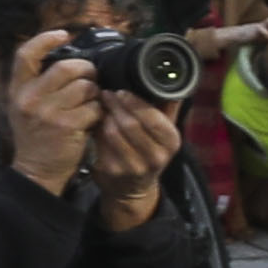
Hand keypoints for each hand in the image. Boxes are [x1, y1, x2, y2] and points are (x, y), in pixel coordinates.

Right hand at [2, 29, 106, 197]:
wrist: (37, 170)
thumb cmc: (37, 136)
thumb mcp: (26, 106)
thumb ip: (40, 83)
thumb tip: (70, 57)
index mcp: (18, 90)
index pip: (26, 54)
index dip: (46, 39)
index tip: (63, 34)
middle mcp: (29, 98)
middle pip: (66, 67)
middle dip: (87, 70)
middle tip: (91, 78)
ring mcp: (48, 112)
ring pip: (85, 86)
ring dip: (95, 92)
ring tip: (92, 101)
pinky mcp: (67, 126)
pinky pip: (94, 107)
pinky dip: (98, 111)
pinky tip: (93, 118)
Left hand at [85, 89, 182, 229]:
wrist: (133, 189)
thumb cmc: (149, 152)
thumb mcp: (164, 132)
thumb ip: (168, 107)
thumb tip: (170, 78)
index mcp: (171, 142)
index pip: (152, 117)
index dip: (135, 102)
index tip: (122, 91)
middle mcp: (155, 157)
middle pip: (131, 124)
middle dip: (116, 105)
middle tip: (107, 93)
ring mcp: (132, 166)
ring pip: (113, 132)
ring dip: (104, 115)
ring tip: (101, 106)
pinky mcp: (112, 171)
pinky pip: (100, 142)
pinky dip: (96, 129)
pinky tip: (96, 122)